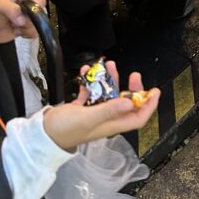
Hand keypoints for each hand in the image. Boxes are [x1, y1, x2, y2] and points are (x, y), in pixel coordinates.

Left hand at [0, 0, 45, 43]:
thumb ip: (11, 9)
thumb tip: (22, 19)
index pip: (40, 1)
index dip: (33, 10)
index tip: (21, 15)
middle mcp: (31, 2)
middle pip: (41, 15)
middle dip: (27, 22)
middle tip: (15, 21)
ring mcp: (31, 15)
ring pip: (39, 25)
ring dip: (25, 29)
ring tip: (14, 25)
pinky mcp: (30, 26)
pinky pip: (36, 32)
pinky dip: (25, 34)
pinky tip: (16, 30)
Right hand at [43, 61, 159, 151]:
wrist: (43, 134)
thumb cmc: (65, 130)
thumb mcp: (88, 119)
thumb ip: (109, 110)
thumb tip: (131, 103)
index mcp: (111, 125)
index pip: (138, 117)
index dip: (149, 106)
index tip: (155, 92)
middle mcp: (106, 119)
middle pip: (126, 103)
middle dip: (131, 88)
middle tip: (133, 73)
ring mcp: (94, 113)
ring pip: (109, 94)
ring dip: (109, 79)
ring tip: (107, 64)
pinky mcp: (82, 107)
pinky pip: (92, 92)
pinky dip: (91, 81)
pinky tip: (86, 71)